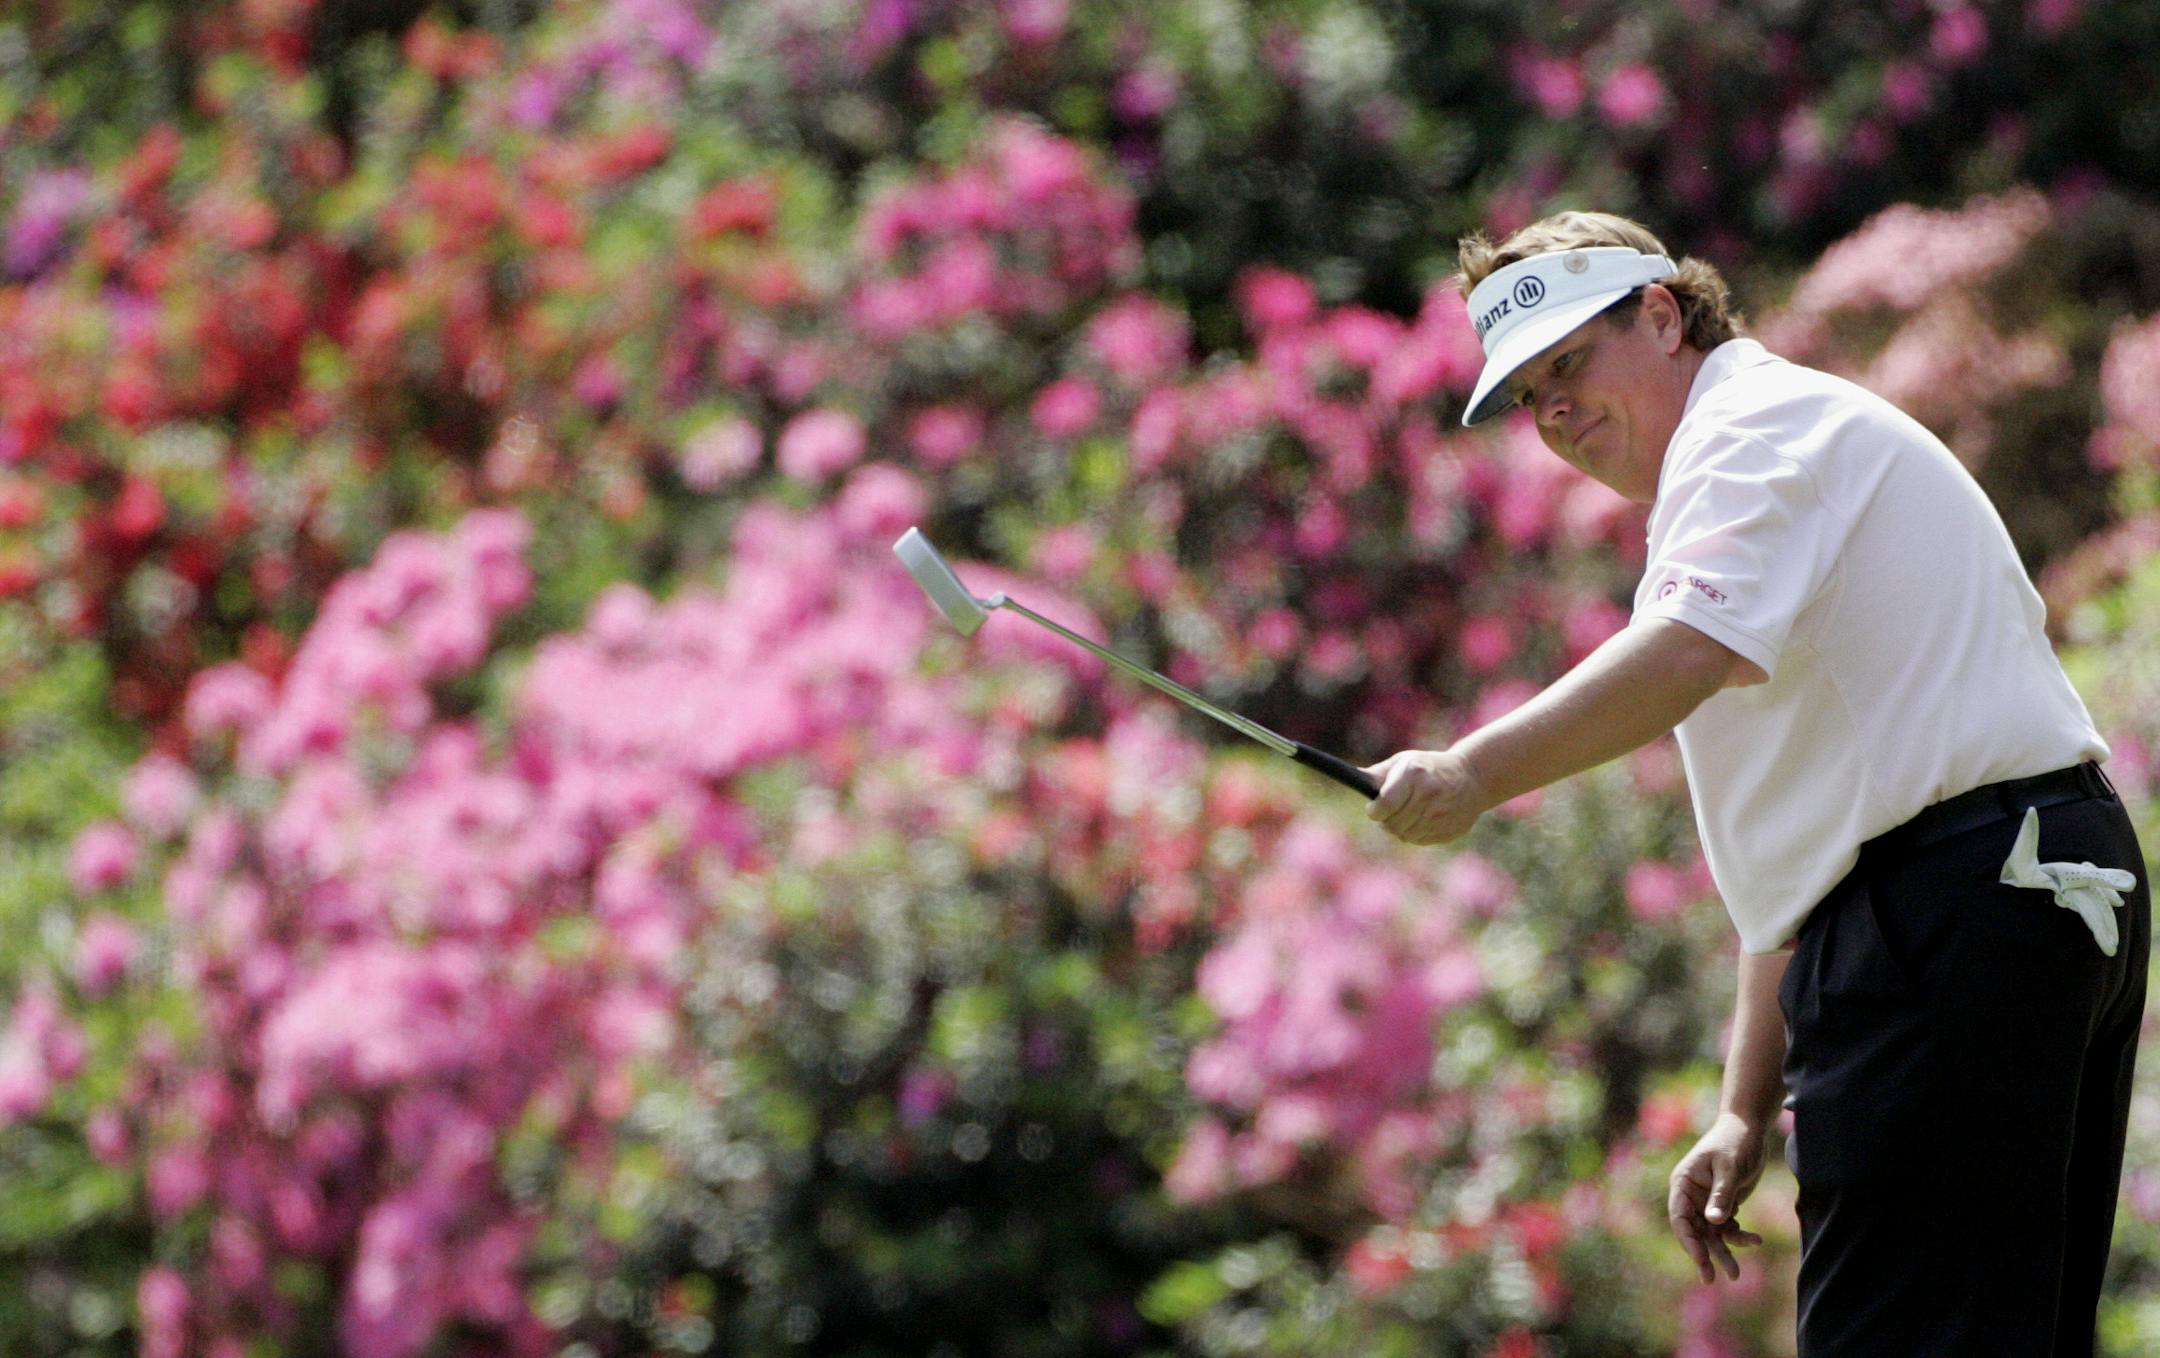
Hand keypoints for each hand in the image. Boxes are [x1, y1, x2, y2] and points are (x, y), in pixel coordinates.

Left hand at [1362, 749, 1491, 845]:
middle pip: (1393, 823)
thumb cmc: (1430, 767)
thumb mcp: (1406, 761)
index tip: (1373, 808)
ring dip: (1399, 827)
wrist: (1473, 778)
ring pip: (1405, 834)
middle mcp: (1429, 794)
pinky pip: (1420, 840)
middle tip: (1386, 812)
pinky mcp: (1449, 829)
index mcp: (1415, 774)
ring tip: (1404, 814)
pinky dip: (1415, 833)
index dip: (1375, 810)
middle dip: (1385, 820)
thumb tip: (1355, 778)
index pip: (1386, 803)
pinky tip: (1420, 820)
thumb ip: (1379, 773)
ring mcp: (1441, 814)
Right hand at [1667, 1111, 1768, 1283]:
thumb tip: (1713, 1223)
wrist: (1750, 1129)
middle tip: (1710, 1279)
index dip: (1687, 1240)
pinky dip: (1740, 1236)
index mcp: (1683, 1183)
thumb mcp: (1729, 1167)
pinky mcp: (1723, 1203)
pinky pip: (1728, 1227)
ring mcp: (1707, 1201)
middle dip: (1703, 1255)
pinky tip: (1756, 1240)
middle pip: (1693, 1231)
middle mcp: (1691, 1195)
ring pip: (1711, 1234)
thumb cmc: (1734, 1142)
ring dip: (1723, 1251)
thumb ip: (1721, 1195)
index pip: (1679, 1217)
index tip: (1700, 1259)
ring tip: (1735, 1274)